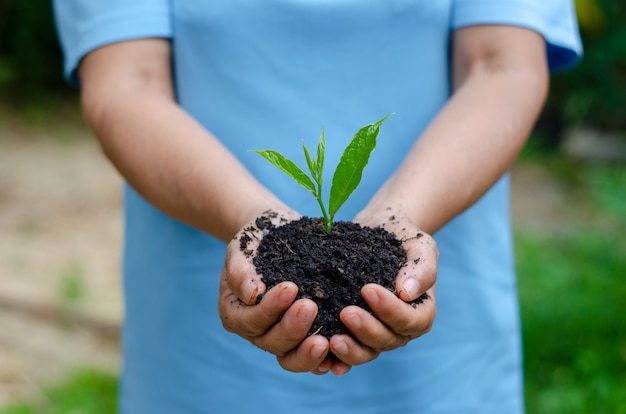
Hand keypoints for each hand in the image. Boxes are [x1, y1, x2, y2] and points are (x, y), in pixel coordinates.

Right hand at [218, 210, 336, 373]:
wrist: (276, 238)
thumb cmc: (255, 242)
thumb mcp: (241, 249)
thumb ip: (240, 270)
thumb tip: (251, 294)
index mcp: (237, 314)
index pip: (250, 321)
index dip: (269, 309)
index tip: (290, 288)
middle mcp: (258, 332)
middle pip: (272, 343)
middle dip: (291, 329)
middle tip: (310, 307)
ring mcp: (281, 338)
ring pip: (291, 358)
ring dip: (308, 353)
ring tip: (327, 341)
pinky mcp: (304, 338)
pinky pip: (314, 357)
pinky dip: (326, 359)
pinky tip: (340, 354)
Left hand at [326, 208, 437, 371]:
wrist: (378, 230)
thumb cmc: (403, 237)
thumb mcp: (420, 245)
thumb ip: (422, 267)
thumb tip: (407, 292)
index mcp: (420, 313)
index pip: (409, 320)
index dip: (389, 310)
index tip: (368, 289)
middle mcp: (399, 329)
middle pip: (386, 340)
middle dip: (366, 330)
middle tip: (345, 313)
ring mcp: (376, 333)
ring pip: (366, 351)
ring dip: (350, 348)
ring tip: (331, 339)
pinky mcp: (354, 332)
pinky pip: (347, 349)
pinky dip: (335, 357)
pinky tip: (321, 355)